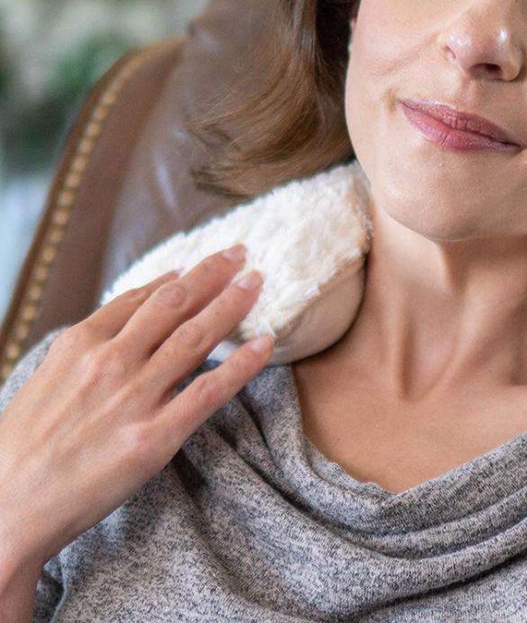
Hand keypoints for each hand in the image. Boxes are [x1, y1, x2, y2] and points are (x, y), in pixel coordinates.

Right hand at [0, 244, 271, 571]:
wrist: (3, 508)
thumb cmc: (24, 443)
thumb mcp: (49, 374)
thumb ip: (93, 341)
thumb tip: (135, 308)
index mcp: (81, 342)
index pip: (144, 296)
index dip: (183, 274)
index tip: (208, 261)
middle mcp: (111, 361)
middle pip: (175, 304)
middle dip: (213, 273)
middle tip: (242, 253)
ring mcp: (135, 397)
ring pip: (197, 336)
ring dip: (232, 303)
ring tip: (257, 281)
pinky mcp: (155, 437)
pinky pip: (209, 391)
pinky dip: (242, 364)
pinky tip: (265, 343)